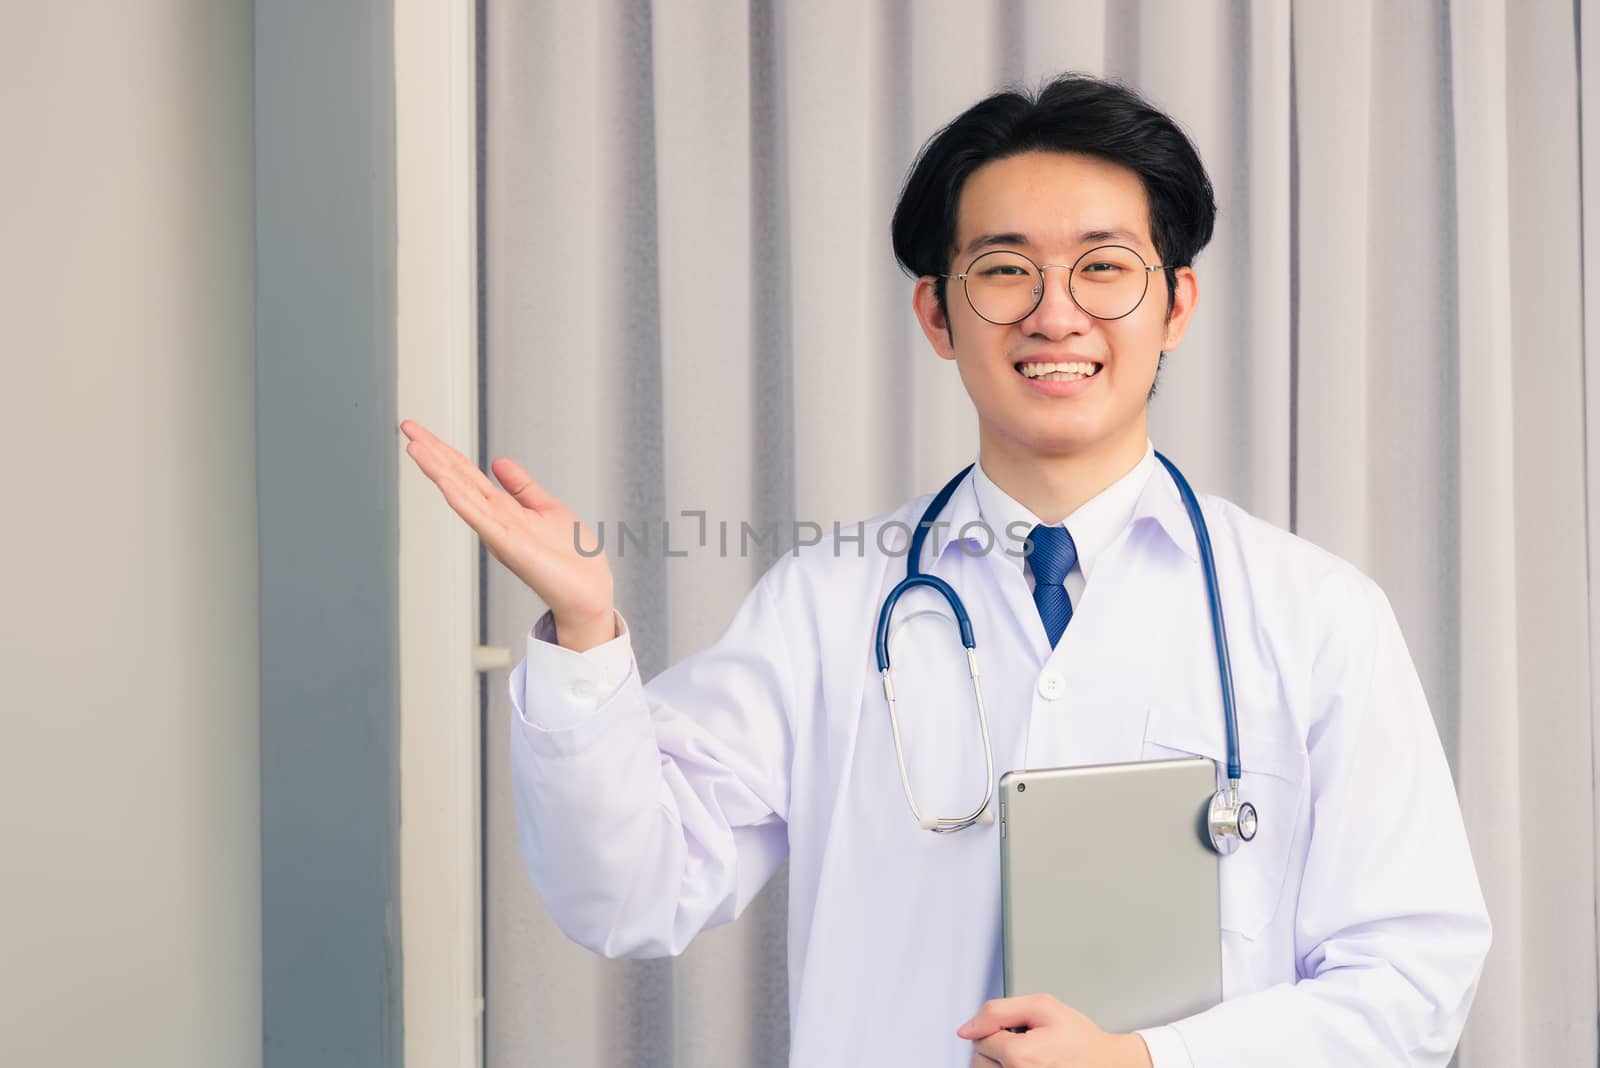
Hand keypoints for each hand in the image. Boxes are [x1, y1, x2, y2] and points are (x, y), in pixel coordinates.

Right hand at [400, 419, 614, 649]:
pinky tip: (444, 482)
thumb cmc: (571, 557)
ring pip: (461, 494)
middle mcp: (493, 519)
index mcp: (501, 509)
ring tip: (414, 446)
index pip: (466, 473)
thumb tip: (498, 461)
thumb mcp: (546, 508)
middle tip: (406, 426)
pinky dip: (461, 500)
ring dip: (437, 470)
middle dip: (431, 452)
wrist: (589, 591)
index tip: (420, 430)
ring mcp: (497, 532)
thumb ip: (521, 486)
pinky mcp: (509, 545)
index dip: (444, 450)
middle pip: (457, 478)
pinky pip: (481, 518)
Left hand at [959, 995, 1152, 1067]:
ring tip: (1026, 1054)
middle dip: (995, 1046)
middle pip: (979, 1060)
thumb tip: (966, 1029)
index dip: (999, 1027)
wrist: (1106, 1063)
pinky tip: (1024, 1063)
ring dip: (998, 1061)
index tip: (1021, 1028)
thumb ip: (997, 1011)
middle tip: (1024, 1041)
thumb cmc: (1079, 1037)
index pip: (980, 1038)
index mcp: (1020, 1057)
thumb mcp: (1043, 1007)